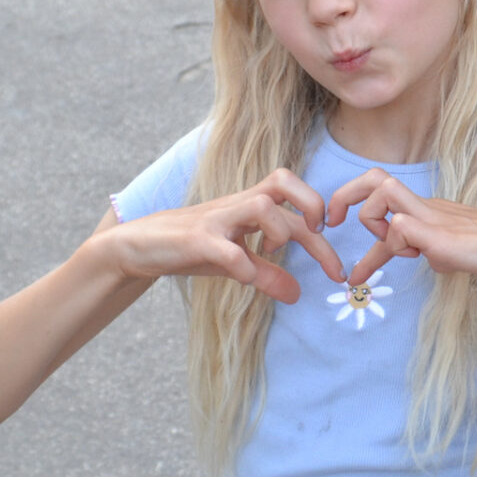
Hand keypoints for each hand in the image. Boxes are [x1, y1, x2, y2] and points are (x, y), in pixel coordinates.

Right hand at [107, 169, 345, 303]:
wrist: (141, 245)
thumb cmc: (193, 248)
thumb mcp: (236, 262)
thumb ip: (267, 274)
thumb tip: (297, 293)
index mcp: (251, 205)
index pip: (296, 203)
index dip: (323, 230)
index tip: (336, 268)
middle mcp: (237, 204)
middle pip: (284, 183)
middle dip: (314, 210)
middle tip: (321, 244)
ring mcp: (217, 219)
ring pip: (261, 205)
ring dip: (279, 232)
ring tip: (271, 253)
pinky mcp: (197, 239)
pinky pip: (229, 249)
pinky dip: (245, 267)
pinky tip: (246, 278)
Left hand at [328, 169, 476, 291]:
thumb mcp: (457, 252)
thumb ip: (436, 249)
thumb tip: (427, 258)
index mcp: (430, 208)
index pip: (383, 188)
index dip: (355, 200)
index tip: (342, 225)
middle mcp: (429, 206)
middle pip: (375, 177)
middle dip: (345, 196)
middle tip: (334, 223)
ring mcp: (435, 218)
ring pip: (383, 194)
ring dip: (373, 223)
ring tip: (389, 251)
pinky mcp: (442, 238)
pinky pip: (402, 228)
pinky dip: (394, 246)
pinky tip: (415, 261)